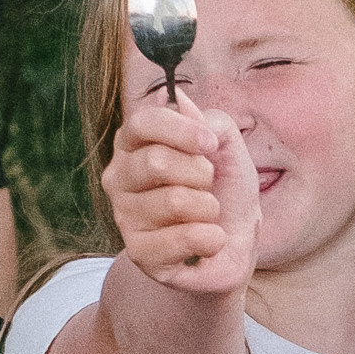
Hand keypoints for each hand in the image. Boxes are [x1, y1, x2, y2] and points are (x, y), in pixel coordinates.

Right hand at [103, 91, 261, 301]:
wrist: (234, 248)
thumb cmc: (226, 192)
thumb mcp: (228, 149)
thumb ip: (209, 120)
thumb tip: (178, 99)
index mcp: (134, 145)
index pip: (141, 123)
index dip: (181, 130)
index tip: (211, 144)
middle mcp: (119, 178)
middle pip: (157, 162)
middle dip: (201, 174)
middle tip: (209, 187)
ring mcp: (125, 217)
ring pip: (175, 201)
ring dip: (209, 209)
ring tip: (207, 216)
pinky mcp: (141, 254)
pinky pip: (184, 238)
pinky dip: (211, 239)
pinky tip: (208, 241)